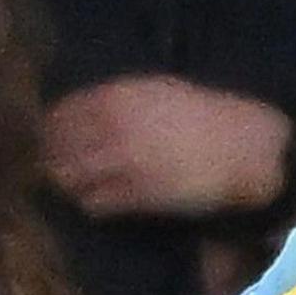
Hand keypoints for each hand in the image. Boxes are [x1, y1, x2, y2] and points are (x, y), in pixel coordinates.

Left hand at [43, 75, 295, 220]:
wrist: (243, 146)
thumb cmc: (207, 115)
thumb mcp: (160, 91)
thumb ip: (121, 100)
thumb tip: (90, 112)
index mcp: (118, 97)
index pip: (63, 114)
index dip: (52, 128)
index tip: (52, 136)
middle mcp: (113, 129)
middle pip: (60, 148)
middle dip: (53, 158)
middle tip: (55, 165)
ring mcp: (123, 164)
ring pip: (71, 178)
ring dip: (68, 183)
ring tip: (74, 185)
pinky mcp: (137, 196)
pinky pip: (96, 203)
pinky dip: (90, 203)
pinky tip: (97, 201)